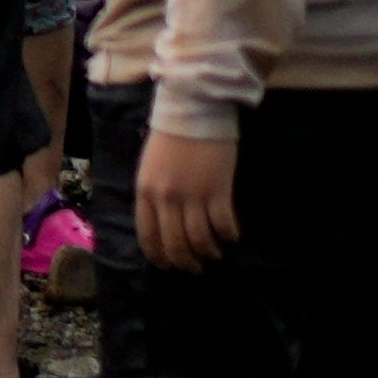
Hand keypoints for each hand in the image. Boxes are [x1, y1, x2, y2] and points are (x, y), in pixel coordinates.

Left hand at [135, 112, 242, 268]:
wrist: (194, 109)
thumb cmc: (170, 136)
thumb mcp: (150, 167)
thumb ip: (153, 195)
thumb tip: (163, 224)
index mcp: (146, 192)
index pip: (148, 235)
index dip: (159, 256)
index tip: (168, 266)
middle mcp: (166, 198)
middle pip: (175, 243)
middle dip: (185, 262)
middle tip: (195, 268)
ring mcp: (193, 195)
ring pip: (200, 239)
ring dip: (208, 252)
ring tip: (214, 254)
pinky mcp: (218, 189)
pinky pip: (223, 223)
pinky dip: (228, 235)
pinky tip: (231, 236)